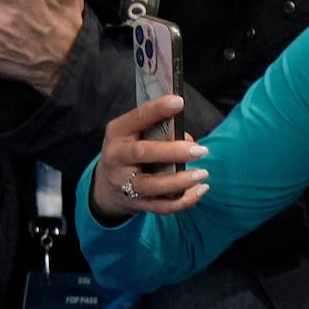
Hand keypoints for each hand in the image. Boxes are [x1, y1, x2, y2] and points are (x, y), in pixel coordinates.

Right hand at [89, 92, 205, 221]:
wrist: (106, 186)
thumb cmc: (129, 152)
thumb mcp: (134, 135)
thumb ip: (159, 132)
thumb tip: (190, 141)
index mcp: (117, 133)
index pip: (137, 118)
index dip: (157, 110)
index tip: (179, 102)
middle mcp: (116, 157)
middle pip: (143, 153)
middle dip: (173, 151)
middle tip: (200, 150)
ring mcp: (123, 183)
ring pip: (152, 185)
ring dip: (180, 181)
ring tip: (202, 173)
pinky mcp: (135, 203)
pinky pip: (161, 206)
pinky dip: (184, 200)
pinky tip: (200, 190)